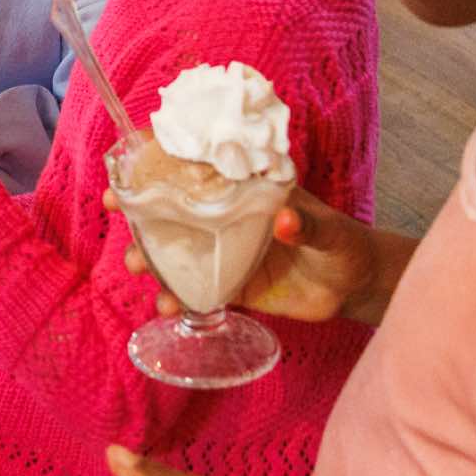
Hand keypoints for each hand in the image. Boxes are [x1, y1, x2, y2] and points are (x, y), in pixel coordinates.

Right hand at [107, 178, 379, 323]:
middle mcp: (228, 218)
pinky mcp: (232, 287)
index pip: (198, 171)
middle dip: (142, 217)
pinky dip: (177, 298)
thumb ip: (308, 225)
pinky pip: (195, 291)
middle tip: (121, 221)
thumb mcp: (330, 231)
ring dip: (152, 260)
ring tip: (141, 270)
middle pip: (174, 213)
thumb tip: (285, 221)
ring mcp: (226, 253)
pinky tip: (169, 307)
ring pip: (176, 253)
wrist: (354, 288)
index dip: (159, 168)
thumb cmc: (345, 243)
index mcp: (246, 191)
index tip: (128, 172)